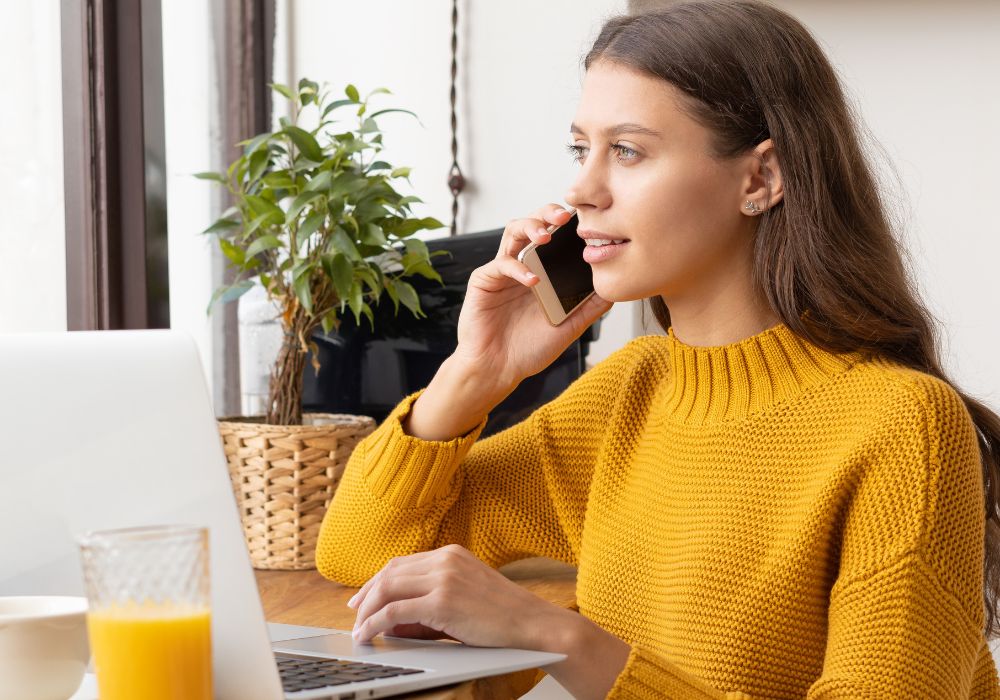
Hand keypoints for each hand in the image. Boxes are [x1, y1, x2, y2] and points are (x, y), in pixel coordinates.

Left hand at [347, 544, 571, 648]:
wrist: (533, 624)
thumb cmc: (503, 617)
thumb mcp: (464, 598)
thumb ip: (431, 602)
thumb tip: (393, 619)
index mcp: (451, 554)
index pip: (402, 563)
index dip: (377, 581)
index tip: (363, 598)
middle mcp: (445, 560)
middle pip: (390, 572)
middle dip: (366, 594)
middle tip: (354, 614)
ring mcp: (444, 578)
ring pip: (387, 588)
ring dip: (367, 610)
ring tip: (360, 628)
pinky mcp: (443, 601)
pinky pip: (395, 610)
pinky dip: (375, 622)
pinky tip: (368, 634)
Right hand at [452, 204, 612, 389]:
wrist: (498, 370)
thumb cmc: (528, 349)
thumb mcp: (569, 327)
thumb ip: (590, 307)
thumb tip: (616, 289)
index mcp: (541, 273)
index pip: (554, 237)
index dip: (567, 225)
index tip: (586, 221)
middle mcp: (521, 266)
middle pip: (532, 225)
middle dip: (547, 213)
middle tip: (564, 217)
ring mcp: (501, 272)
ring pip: (512, 233)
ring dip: (529, 228)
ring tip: (545, 236)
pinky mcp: (483, 281)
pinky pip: (500, 264)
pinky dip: (518, 268)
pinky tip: (532, 280)